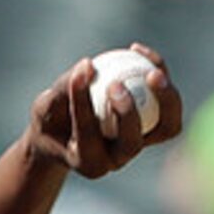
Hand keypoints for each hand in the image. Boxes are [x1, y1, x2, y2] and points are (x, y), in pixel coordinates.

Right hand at [24, 46, 182, 179]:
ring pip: (165, 128)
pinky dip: (160, 76)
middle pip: (132, 143)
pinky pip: (169, 107)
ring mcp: (138, 143)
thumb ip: (62, 92)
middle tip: (115, 83)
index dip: (83, 103)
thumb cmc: (51, 120)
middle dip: (127, 114)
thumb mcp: (44, 109)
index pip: (88, 135)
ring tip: (151, 71)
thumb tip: (88, 65)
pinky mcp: (154, 127)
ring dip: (164, 99)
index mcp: (88, 163)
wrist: (67, 130)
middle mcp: (117, 159)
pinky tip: (137, 49)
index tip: (81, 71)